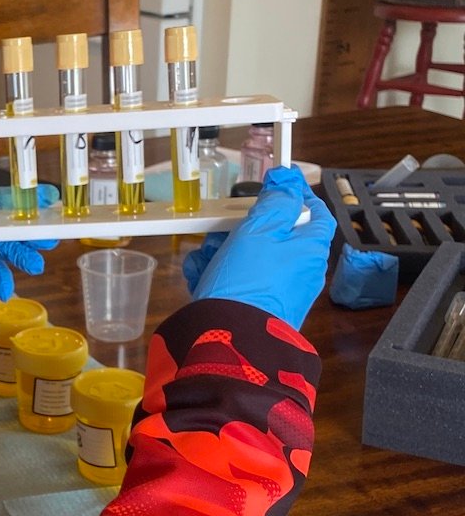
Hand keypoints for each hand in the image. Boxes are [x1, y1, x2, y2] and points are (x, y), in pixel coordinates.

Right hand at [183, 166, 334, 328]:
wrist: (229, 337)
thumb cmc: (248, 280)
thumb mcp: (260, 228)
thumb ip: (276, 199)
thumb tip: (288, 177)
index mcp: (310, 249)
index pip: (316, 213)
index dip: (297, 195)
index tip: (276, 186)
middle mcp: (300, 271)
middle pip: (275, 235)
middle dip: (242, 227)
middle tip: (221, 229)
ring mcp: (279, 292)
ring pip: (252, 257)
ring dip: (224, 251)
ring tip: (203, 258)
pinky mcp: (257, 308)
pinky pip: (241, 281)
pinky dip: (220, 275)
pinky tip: (200, 276)